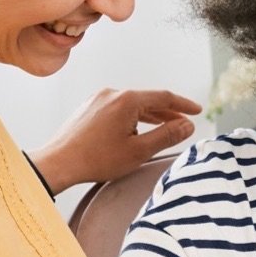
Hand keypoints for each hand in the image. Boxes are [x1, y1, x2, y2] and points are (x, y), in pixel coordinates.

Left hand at [31, 88, 202, 192]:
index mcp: (127, 100)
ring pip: (132, 105)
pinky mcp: (89, 108)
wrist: (58, 163)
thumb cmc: (96, 159)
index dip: (184, 105)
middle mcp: (112, 93)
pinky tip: (135, 130)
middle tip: (184, 123)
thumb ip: (167, 135)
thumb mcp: (139, 151)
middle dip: (168, 112)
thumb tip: (187, 125)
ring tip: (163, 127)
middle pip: (148, 100)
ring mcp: (98, 99)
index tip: (197, 111)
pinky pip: (117, 108)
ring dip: (150, 116)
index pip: (164, 97)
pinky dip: (132, 117)